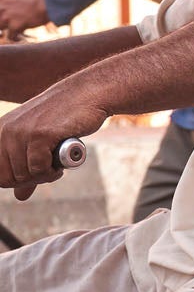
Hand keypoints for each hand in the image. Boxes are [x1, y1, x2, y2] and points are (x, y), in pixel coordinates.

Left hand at [0, 0, 46, 38]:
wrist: (48, 1)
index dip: (0, 12)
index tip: (5, 14)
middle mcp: (2, 7)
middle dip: (2, 21)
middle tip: (9, 23)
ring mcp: (7, 17)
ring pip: (0, 27)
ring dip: (7, 29)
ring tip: (14, 31)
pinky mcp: (15, 26)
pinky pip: (10, 36)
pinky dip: (15, 38)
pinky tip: (20, 37)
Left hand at [0, 73, 107, 199]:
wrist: (87, 94)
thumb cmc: (64, 118)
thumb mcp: (39, 142)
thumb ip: (27, 170)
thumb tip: (19, 197)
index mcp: (0, 131)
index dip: (16, 181)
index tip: (36, 174)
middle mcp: (5, 131)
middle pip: (8, 178)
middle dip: (32, 180)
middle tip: (50, 169)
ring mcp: (21, 132)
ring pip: (24, 175)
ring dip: (45, 175)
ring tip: (57, 161)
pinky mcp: (39, 134)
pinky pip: (39, 169)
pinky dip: (53, 170)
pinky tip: (62, 159)